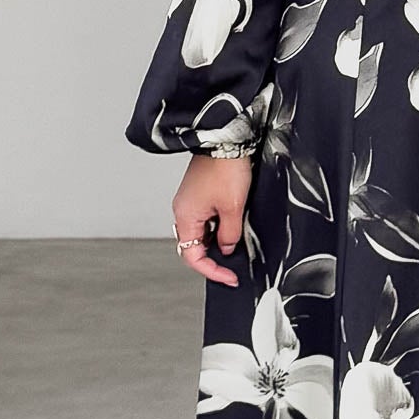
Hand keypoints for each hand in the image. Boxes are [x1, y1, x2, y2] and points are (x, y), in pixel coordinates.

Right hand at [172, 154, 251, 285]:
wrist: (225, 140)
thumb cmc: (225, 168)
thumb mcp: (233, 208)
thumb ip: (229, 234)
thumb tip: (226, 248)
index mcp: (186, 217)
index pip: (193, 257)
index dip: (212, 271)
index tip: (229, 277)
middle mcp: (183, 211)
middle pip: (194, 247)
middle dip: (213, 259)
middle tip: (233, 267)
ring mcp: (189, 203)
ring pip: (200, 234)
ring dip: (216, 243)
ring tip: (235, 247)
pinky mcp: (198, 195)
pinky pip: (205, 220)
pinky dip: (216, 230)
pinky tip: (231, 228)